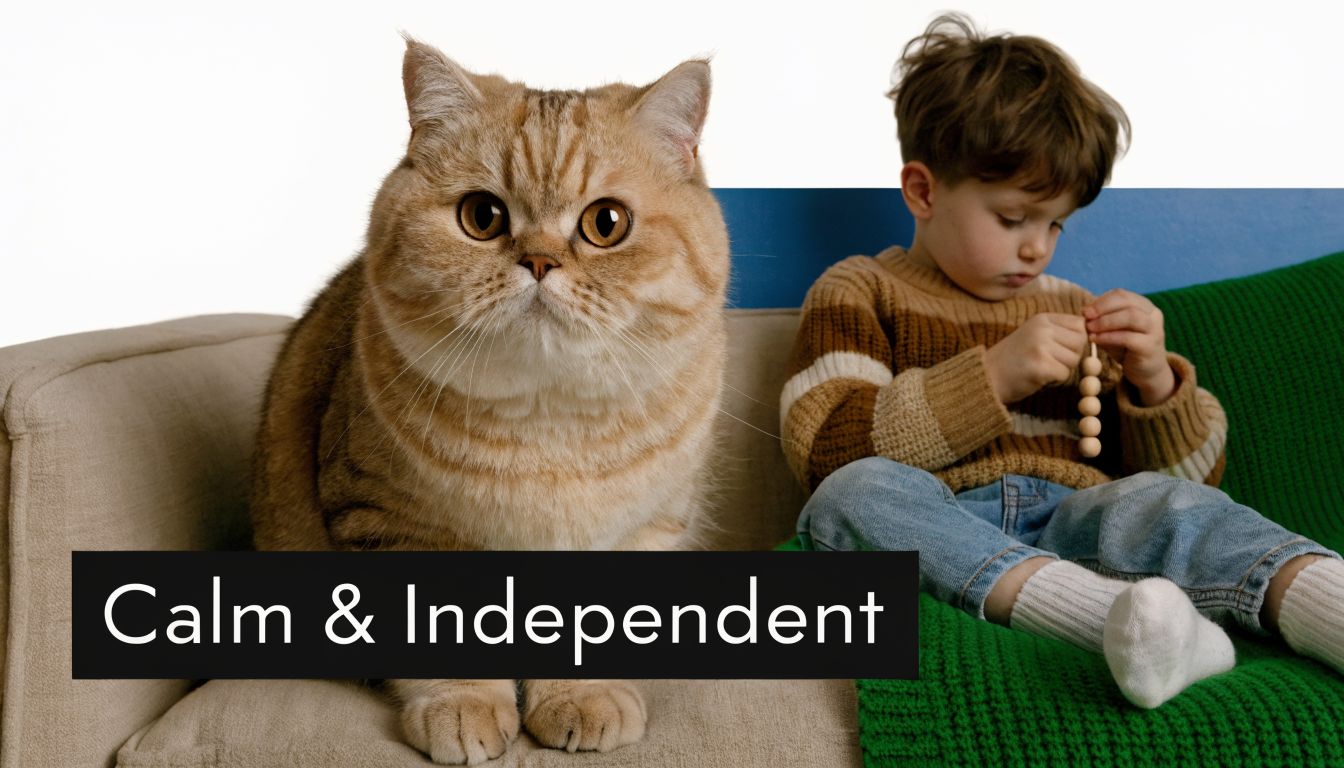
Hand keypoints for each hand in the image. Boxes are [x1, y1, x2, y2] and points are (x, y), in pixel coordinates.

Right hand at [984, 313, 1086, 403]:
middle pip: (1080, 341)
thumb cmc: (1013, 360)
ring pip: (1074, 359)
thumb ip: (1059, 332)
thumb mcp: (1034, 335)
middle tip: (1048, 361)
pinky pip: (1064, 374)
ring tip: (1040, 368)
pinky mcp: (1041, 366)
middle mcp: (1042, 328)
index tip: (1060, 349)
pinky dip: (1054, 380)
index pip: (1079, 324)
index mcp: (1042, 318)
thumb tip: (1091, 333)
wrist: (986, 377)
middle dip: (1070, 355)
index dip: (1075, 340)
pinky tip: (1037, 377)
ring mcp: (1041, 346)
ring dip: (1062, 369)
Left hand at [1084, 289, 1175, 404]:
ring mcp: (1154, 330)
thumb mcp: (1113, 331)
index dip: (1101, 301)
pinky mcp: (1150, 347)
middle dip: (1102, 308)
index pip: (1122, 295)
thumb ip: (1103, 321)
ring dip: (1106, 321)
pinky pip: (1128, 338)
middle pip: (1127, 303)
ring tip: (1090, 328)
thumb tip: (1085, 314)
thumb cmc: (1127, 349)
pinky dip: (1108, 337)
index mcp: (1144, 306)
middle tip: (1086, 317)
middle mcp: (1153, 315)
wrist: (1146, 373)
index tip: (1085, 310)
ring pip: (1130, 317)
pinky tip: (1095, 340)